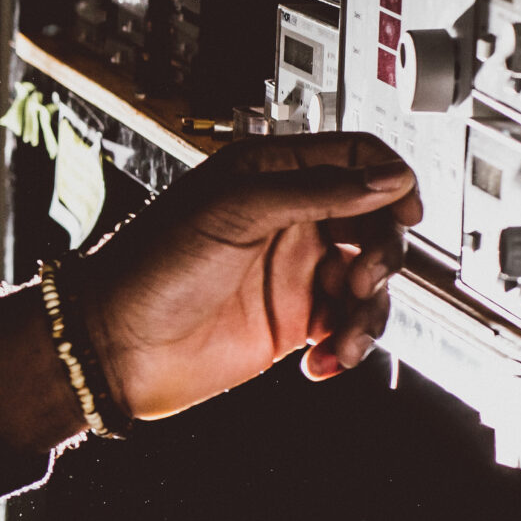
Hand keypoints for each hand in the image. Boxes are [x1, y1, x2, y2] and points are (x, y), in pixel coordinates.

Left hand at [78, 132, 420, 417]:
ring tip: (341, 338)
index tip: (406, 210)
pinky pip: (347, 326)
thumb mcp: (235, 211)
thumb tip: (386, 178)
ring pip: (370, 280)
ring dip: (369, 313)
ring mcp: (292, 271)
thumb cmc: (149, 269)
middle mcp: (288, 219)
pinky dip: (348, 345)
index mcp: (269, 175)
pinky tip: (323, 362)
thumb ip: (315, 191)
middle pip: (375, 221)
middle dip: (383, 253)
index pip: (353, 158)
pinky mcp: (292, 320)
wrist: (115, 347)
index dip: (389, 178)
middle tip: (361, 280)